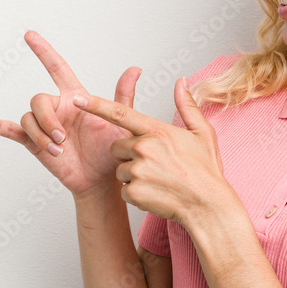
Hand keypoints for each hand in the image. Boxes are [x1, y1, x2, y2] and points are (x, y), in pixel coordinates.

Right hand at [0, 30, 141, 197]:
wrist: (102, 180)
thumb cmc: (111, 150)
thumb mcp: (120, 122)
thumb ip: (122, 96)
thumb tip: (135, 69)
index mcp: (75, 98)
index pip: (57, 68)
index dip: (43, 51)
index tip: (30, 35)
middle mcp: (57, 108)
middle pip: (38, 99)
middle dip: (48, 120)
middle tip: (62, 139)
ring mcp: (44, 126)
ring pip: (29, 118)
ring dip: (40, 134)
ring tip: (57, 150)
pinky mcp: (35, 143)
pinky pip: (14, 130)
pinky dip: (0, 126)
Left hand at [71, 76, 236, 226]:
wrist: (208, 206)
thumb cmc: (206, 171)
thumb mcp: (202, 133)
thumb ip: (187, 105)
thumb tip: (181, 81)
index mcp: (156, 131)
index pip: (120, 113)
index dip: (96, 105)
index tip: (78, 99)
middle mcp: (144, 148)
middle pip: (117, 147)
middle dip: (129, 155)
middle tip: (154, 164)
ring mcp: (137, 171)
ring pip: (120, 169)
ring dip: (132, 175)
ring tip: (158, 180)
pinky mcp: (133, 192)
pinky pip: (123, 190)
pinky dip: (135, 194)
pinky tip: (155, 193)